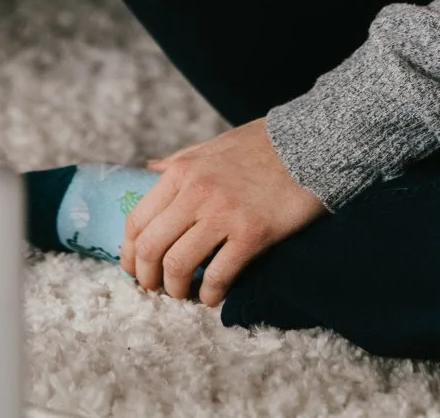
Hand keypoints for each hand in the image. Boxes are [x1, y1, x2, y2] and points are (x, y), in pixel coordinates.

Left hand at [120, 117, 325, 308]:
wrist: (310, 143)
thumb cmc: (261, 145)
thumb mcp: (213, 145)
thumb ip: (179, 161)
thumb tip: (149, 169)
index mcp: (182, 170)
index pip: (137, 221)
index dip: (130, 255)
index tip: (136, 271)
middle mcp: (196, 191)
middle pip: (151, 248)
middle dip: (148, 279)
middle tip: (157, 290)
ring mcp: (223, 212)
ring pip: (178, 266)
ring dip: (176, 291)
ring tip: (185, 295)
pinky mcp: (252, 232)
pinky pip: (218, 276)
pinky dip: (210, 295)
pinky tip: (214, 297)